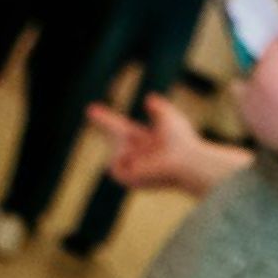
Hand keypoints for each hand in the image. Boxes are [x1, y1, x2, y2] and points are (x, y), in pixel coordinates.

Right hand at [87, 92, 215, 193]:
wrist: (186, 161)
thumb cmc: (183, 142)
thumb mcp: (169, 117)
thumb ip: (158, 106)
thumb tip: (149, 99)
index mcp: (146, 143)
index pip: (123, 130)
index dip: (107, 119)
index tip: (90, 109)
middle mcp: (139, 156)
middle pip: (117, 138)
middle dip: (105, 121)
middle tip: (90, 109)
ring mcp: (134, 169)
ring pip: (115, 149)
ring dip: (125, 142)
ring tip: (142, 144)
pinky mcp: (129, 179)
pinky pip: (113, 165)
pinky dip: (124, 158)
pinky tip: (138, 158)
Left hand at [233, 41, 277, 161]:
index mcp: (270, 64)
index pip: (273, 44)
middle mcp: (254, 80)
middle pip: (256, 65)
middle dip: (267, 67)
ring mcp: (249, 103)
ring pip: (240, 87)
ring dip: (251, 87)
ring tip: (267, 95)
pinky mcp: (250, 122)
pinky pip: (245, 110)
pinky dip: (253, 109)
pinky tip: (267, 111)